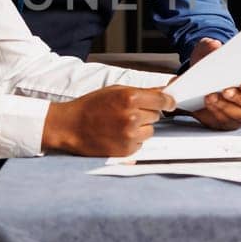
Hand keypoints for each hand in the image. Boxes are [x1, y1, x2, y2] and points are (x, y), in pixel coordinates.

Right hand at [42, 85, 174, 156]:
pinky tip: (117, 135)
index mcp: (130, 98)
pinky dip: (133, 140)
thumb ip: (141, 92)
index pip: (163, 100)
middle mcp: (132, 116)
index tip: (170, 103)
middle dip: (147, 113)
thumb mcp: (115, 91)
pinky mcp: (126, 150)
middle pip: (156, 115)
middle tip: (127, 113)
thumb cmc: (90, 106)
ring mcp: (130, 135)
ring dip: (141, 128)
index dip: (168, 101)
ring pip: (150, 130)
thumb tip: (164, 91)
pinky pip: (141, 143)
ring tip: (121, 125)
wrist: (70, 126)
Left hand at [179, 38, 240, 129]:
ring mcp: (238, 114)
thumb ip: (211, 47)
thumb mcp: (208, 52)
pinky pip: (222, 123)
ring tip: (211, 98)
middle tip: (225, 91)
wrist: (197, 80)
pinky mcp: (225, 122)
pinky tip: (206, 106)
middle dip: (238, 99)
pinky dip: (214, 115)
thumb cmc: (210, 66)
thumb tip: (215, 45)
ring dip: (224, 108)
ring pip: (237, 116)